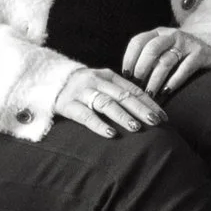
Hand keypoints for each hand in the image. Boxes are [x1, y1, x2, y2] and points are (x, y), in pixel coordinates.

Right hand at [54, 63, 168, 137]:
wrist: (47, 81)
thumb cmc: (82, 87)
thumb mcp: (101, 84)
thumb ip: (119, 92)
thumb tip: (146, 109)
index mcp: (109, 76)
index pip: (133, 89)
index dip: (150, 102)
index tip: (163, 116)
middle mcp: (97, 81)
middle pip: (123, 96)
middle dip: (142, 109)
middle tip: (156, 122)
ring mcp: (82, 92)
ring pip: (106, 104)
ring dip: (123, 116)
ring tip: (136, 128)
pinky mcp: (67, 104)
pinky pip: (85, 115)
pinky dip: (99, 124)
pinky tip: (111, 134)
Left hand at [121, 27, 210, 96]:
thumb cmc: (180, 56)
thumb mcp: (163, 50)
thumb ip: (148, 58)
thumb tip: (127, 78)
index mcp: (158, 33)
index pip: (138, 41)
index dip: (129, 58)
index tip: (126, 74)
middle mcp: (172, 34)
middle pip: (151, 49)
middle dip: (142, 69)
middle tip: (137, 85)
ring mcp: (187, 43)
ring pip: (166, 62)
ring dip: (155, 80)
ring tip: (150, 94)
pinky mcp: (200, 53)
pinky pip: (184, 69)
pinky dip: (173, 82)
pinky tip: (166, 91)